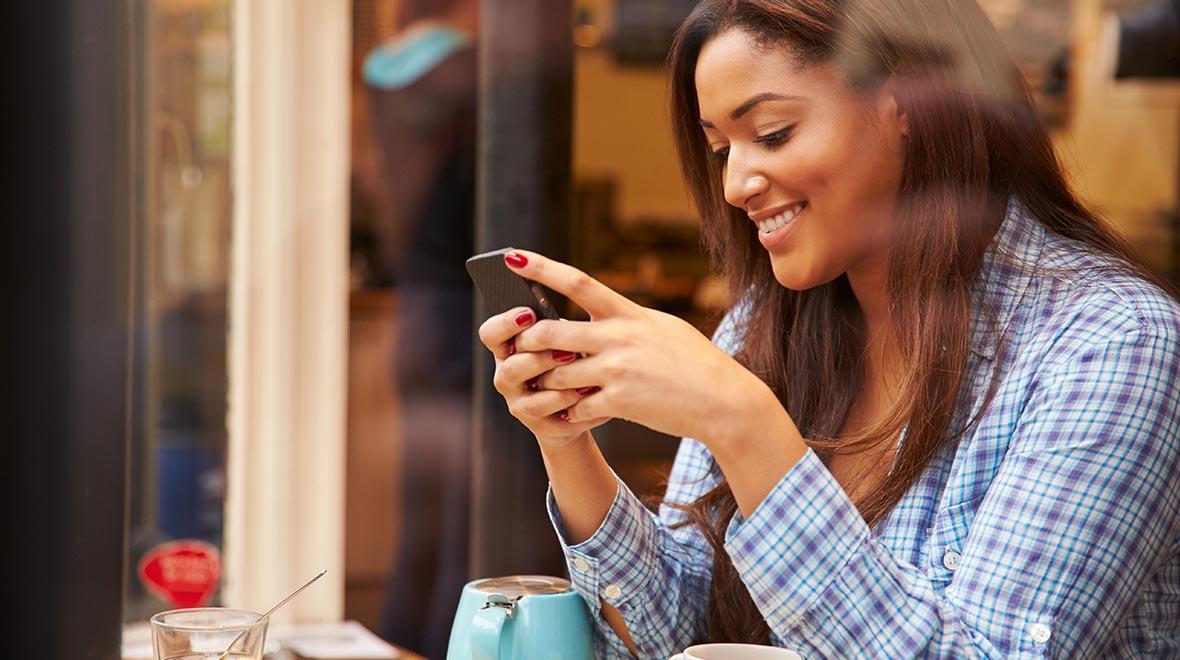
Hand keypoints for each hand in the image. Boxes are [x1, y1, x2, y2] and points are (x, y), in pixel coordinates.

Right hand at [478, 305, 612, 447]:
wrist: (577, 407)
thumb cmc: (569, 361)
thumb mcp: (562, 337)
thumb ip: (556, 326)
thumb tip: (566, 312)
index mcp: (508, 348)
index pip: (490, 333)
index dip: (505, 324)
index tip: (529, 314)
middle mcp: (506, 375)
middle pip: (512, 366)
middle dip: (541, 358)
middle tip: (568, 352)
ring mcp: (519, 402)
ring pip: (531, 397)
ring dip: (559, 386)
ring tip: (585, 379)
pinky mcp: (537, 425)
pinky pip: (552, 418)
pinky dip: (574, 406)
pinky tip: (593, 396)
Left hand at [504, 249, 772, 444]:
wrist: (723, 401)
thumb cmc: (693, 362)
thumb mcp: (662, 328)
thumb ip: (627, 319)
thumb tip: (598, 311)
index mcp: (628, 313)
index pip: (578, 282)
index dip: (541, 269)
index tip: (511, 258)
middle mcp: (619, 337)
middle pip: (552, 331)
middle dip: (527, 341)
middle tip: (518, 347)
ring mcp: (618, 370)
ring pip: (557, 374)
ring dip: (547, 383)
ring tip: (545, 389)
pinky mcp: (620, 401)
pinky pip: (577, 408)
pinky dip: (571, 414)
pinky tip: (574, 416)